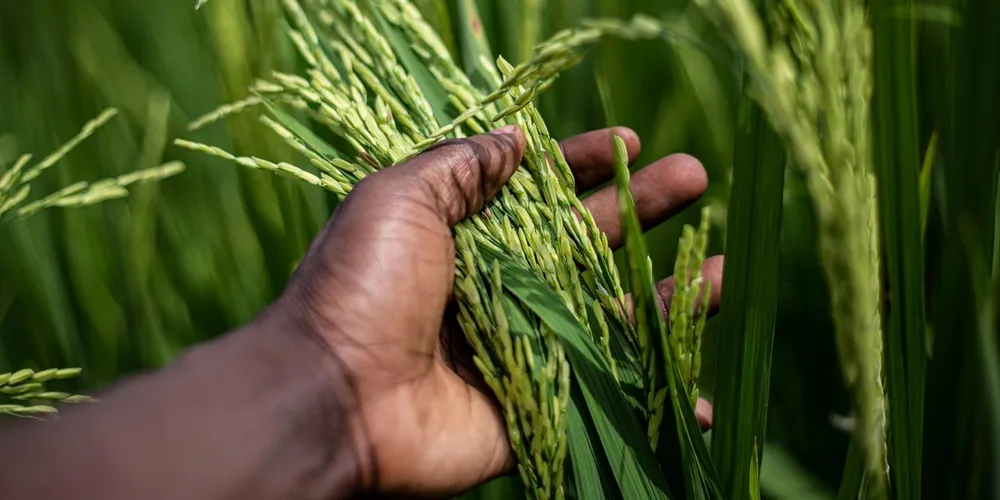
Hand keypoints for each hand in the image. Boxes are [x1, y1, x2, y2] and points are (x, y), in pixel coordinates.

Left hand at [276, 125, 723, 497]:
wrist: (334, 396)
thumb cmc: (362, 287)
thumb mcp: (398, 199)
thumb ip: (460, 167)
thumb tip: (514, 138)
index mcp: (467, 236)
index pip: (540, 192)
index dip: (586, 164)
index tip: (632, 141)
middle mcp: (499, 287)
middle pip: (586, 245)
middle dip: (642, 209)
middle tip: (695, 177)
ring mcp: (521, 347)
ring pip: (608, 317)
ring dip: (667, 297)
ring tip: (725, 272)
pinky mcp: (533, 404)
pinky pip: (604, 395)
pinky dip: (652, 398)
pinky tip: (700, 393)